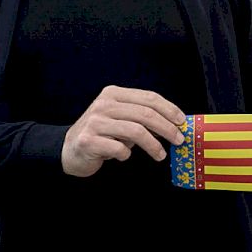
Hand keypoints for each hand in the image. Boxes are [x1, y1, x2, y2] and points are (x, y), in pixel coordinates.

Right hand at [61, 86, 185, 176]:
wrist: (69, 149)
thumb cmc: (103, 134)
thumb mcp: (121, 119)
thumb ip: (141, 117)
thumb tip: (174, 125)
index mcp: (114, 94)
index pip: (149, 98)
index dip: (169, 109)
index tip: (182, 122)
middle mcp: (103, 104)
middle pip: (145, 114)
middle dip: (167, 128)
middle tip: (179, 140)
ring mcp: (94, 122)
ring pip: (135, 131)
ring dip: (153, 145)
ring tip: (160, 155)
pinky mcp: (88, 140)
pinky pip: (119, 149)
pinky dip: (126, 154)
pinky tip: (124, 156)